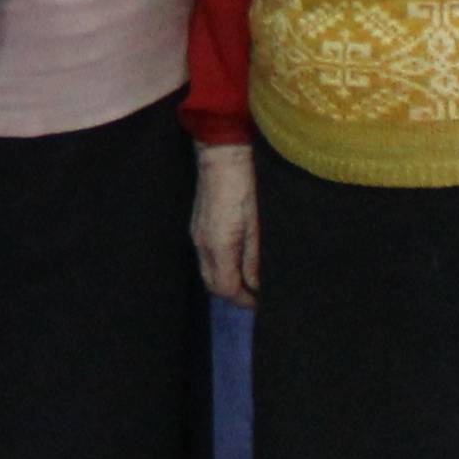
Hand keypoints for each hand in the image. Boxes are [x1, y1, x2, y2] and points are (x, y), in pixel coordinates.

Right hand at [190, 143, 258, 304]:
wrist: (221, 155)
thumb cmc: (245, 188)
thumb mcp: (257, 225)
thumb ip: (254, 259)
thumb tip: (256, 286)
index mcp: (217, 247)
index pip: (225, 288)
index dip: (244, 300)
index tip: (262, 302)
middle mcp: (201, 245)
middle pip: (212, 284)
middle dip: (233, 294)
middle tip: (256, 295)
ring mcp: (196, 234)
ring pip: (208, 271)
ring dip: (225, 281)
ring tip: (248, 279)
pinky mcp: (197, 226)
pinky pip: (206, 258)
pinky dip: (220, 267)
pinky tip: (235, 260)